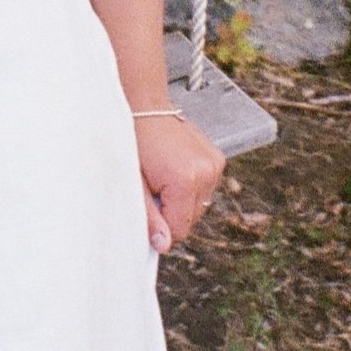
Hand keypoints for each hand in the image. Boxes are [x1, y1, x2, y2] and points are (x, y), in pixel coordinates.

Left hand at [133, 109, 223, 252]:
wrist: (145, 106)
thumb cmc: (134, 141)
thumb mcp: (134, 183)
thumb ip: (149, 217)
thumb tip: (163, 244)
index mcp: (185, 181)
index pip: (180, 230)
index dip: (161, 227)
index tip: (148, 208)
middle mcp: (206, 173)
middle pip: (191, 219)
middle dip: (171, 211)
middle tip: (152, 187)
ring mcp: (214, 165)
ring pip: (199, 205)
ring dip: (181, 199)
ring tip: (162, 175)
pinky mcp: (216, 160)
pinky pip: (204, 188)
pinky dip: (190, 186)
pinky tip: (174, 169)